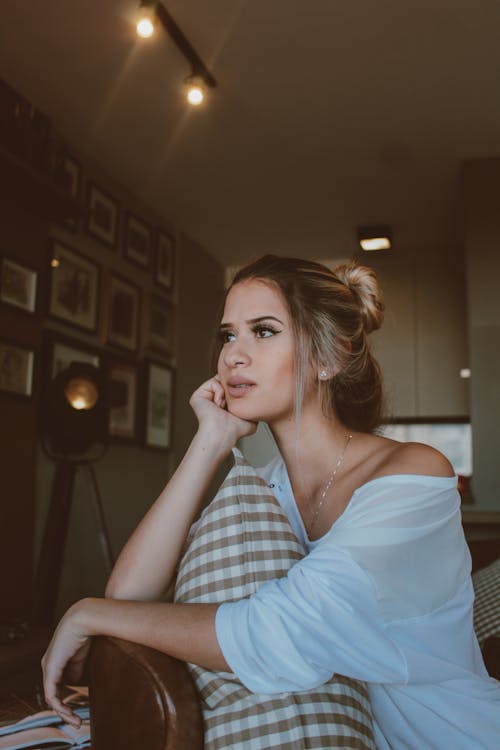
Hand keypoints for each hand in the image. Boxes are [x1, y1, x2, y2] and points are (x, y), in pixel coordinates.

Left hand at [41, 601, 91, 726]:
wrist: (84, 619)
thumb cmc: (87, 632)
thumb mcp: (83, 656)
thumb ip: (78, 669)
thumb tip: (77, 682)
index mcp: (56, 660)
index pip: (58, 685)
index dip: (68, 699)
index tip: (80, 708)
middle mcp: (48, 664)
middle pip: (54, 693)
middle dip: (65, 709)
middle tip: (77, 720)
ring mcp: (48, 667)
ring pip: (51, 697)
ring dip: (63, 711)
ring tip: (75, 720)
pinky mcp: (50, 669)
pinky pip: (51, 694)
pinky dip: (59, 705)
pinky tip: (68, 712)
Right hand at [189, 376, 256, 449]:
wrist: (224, 433)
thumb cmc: (235, 430)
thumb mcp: (251, 419)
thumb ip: (254, 408)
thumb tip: (258, 403)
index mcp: (223, 405)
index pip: (232, 387)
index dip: (239, 387)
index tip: (241, 397)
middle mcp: (213, 400)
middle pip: (225, 382)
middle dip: (232, 387)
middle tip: (233, 401)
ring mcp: (205, 398)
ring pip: (219, 381)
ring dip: (226, 392)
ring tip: (225, 405)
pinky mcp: (198, 396)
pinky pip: (212, 383)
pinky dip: (219, 391)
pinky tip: (219, 404)